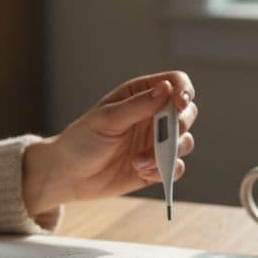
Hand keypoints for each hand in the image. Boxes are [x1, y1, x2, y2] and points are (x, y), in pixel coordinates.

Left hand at [22, 71, 197, 215]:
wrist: (70, 174)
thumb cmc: (82, 139)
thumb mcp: (107, 118)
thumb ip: (138, 105)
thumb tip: (166, 89)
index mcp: (141, 95)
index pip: (176, 83)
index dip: (183, 91)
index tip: (178, 104)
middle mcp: (153, 116)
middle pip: (187, 112)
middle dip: (179, 125)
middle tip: (163, 138)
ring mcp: (156, 142)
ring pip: (185, 142)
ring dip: (167, 153)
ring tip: (139, 162)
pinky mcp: (156, 166)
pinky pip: (176, 167)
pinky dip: (164, 170)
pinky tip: (141, 171)